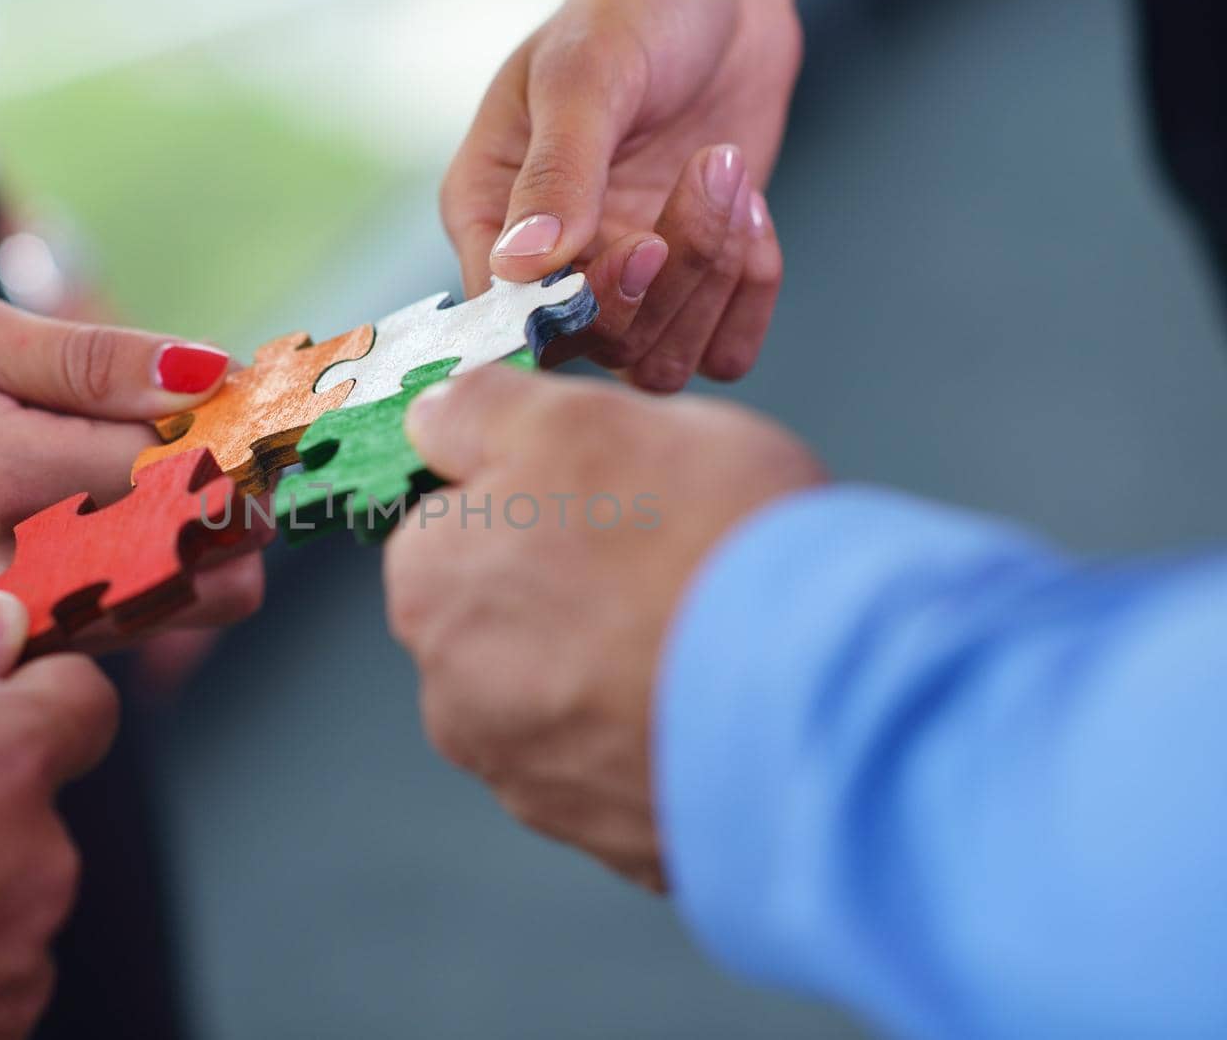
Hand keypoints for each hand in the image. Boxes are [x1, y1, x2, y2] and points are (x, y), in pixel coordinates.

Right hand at [0, 284, 261, 624]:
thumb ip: (88, 359)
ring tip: (189, 471)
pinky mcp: (18, 637)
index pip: (179, 475)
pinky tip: (147, 510)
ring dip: (223, 540)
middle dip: (248, 500)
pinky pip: (137, 621)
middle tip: (235, 441)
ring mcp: (18, 618)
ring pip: (187, 607)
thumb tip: (206, 374)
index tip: (256, 404)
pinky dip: (175, 570)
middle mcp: (16, 568)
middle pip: (206, 562)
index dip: (237, 437)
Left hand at [383, 366, 822, 888]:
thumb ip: (483, 412)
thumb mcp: (582, 418)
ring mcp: (530, 777)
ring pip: (565, 695)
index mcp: (429, 584)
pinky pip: (625, 765)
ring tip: (701, 629)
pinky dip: (660, 731)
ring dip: (615, 665)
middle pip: (505, 615)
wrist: (820, 688)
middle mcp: (454, 695)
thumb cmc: (703, 541)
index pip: (452, 523)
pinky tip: (715, 696)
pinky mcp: (607, 837)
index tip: (604, 496)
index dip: (536, 497)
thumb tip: (433, 417)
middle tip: (666, 557)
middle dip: (571, 586)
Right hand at [443, 0, 802, 390]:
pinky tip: (753, 215)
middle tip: (710, 170)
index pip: (507, 316)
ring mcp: (620, 283)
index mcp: (488, 215)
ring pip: (659, 359)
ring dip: (715, 275)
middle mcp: (548, 266)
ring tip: (731, 174)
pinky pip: (721, 352)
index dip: (576, 306)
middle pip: (597, 344)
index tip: (638, 245)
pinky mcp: (689, 290)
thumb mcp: (588, 72)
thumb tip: (522, 265)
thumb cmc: (635, 8)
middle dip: (671, 273)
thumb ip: (558, 169)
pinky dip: (750, 296)